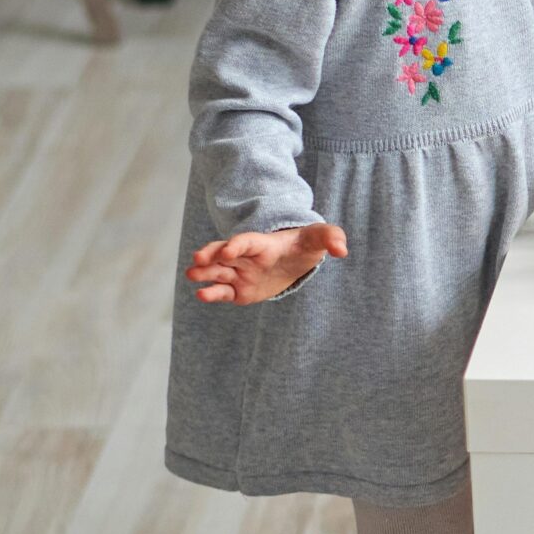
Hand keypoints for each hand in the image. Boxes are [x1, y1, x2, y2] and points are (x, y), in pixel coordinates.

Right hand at [187, 223, 346, 304]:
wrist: (296, 260)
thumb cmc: (305, 245)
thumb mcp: (319, 238)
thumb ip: (330, 238)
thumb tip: (342, 249)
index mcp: (263, 243)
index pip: (248, 241)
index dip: (238, 244)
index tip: (228, 250)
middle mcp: (246, 257)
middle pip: (224, 254)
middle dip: (210, 255)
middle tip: (196, 259)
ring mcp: (240, 273)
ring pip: (219, 272)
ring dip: (205, 274)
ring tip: (191, 275)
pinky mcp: (239, 290)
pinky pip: (223, 292)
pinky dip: (212, 294)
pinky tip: (202, 295)